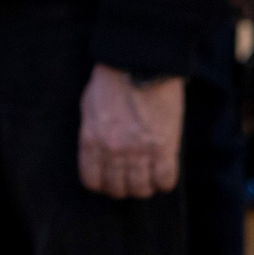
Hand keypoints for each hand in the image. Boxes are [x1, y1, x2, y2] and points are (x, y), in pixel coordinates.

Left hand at [78, 65, 181, 198]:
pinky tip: (162, 171)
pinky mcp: (164, 148)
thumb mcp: (88, 108)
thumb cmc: (112, 82)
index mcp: (91, 141)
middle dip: (123, 187)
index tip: (109, 179)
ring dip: (144, 186)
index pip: (93, 181)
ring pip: (141, 190)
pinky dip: (164, 181)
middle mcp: (113, 152)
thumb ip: (92, 134)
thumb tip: (98, 154)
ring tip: (147, 175)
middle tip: (130, 177)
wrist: (139, 64)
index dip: (101, 184)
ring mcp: (139, 152)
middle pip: (118, 190)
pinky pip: (165, 181)